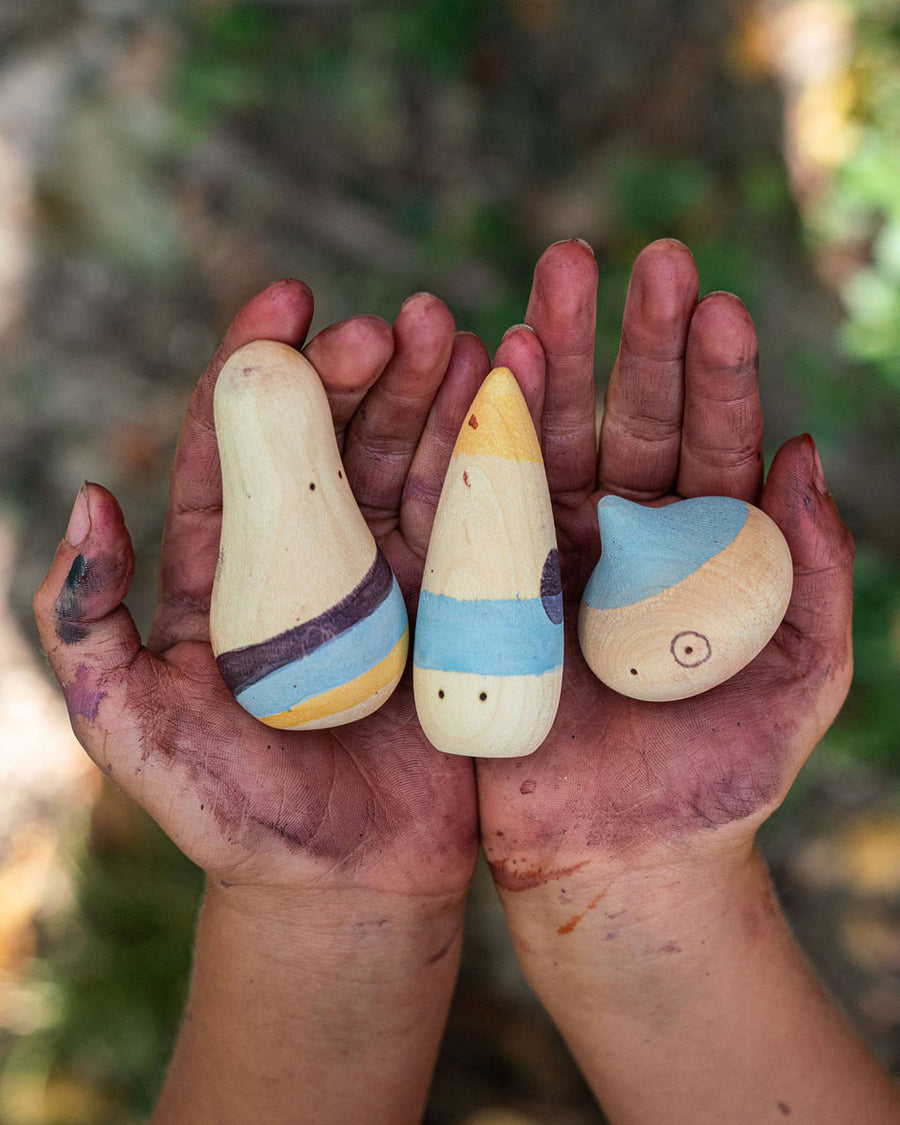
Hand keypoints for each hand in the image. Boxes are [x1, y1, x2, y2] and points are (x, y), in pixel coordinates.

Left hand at [33, 281, 486, 904]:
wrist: (342, 884)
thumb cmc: (230, 812)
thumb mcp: (130, 720)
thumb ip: (90, 619)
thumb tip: (83, 497)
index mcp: (226, 568)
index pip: (237, 447)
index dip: (258, 369)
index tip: (288, 300)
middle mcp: (308, 560)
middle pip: (334, 440)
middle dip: (363, 372)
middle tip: (398, 324)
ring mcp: (386, 581)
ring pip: (407, 465)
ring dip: (433, 396)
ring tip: (460, 335)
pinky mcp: (451, 611)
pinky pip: (468, 524)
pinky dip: (486, 460)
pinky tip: (505, 400)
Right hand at [478, 236, 854, 900]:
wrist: (619, 859)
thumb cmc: (719, 778)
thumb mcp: (799, 679)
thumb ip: (816, 577)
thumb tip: (807, 455)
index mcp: (700, 548)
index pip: (712, 443)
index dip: (715, 375)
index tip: (715, 303)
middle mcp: (622, 537)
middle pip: (626, 422)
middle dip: (630, 343)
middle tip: (632, 260)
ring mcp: (547, 557)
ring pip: (547, 445)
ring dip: (548, 364)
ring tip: (549, 284)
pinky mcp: (481, 591)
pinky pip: (477, 506)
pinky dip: (475, 439)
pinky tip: (478, 369)